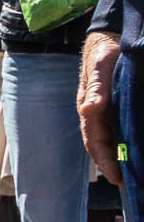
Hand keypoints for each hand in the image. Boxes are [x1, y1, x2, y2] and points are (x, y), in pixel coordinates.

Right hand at [80, 30, 122, 185]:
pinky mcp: (112, 108)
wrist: (108, 38)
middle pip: (100, 145)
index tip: (116, 178)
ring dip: (117, 157)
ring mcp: (103, 112)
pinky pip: (116, 130)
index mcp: (89, 107)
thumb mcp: (102, 66)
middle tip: (127, 183)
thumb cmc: (105, 51)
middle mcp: (95, 113)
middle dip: (111, 165)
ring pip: (109, 139)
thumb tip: (90, 109)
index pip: (95, 140)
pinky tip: (132, 150)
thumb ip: (97, 88)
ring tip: (130, 174)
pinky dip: (123, 144)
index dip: (105, 160)